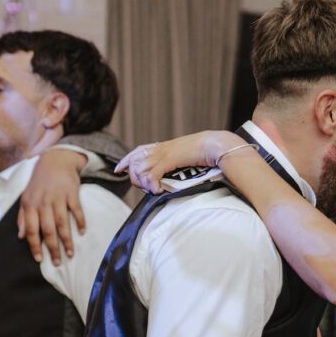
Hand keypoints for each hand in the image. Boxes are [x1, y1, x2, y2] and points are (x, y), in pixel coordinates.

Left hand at [17, 148, 87, 264]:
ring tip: (70, 254)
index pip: (31, 230)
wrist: (54, 161)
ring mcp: (58, 198)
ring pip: (62, 223)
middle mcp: (43, 203)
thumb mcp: (26, 199)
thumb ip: (22, 218)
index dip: (34, 246)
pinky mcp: (72, 193)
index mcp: (30, 205)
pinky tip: (82, 233)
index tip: (39, 259)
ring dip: (66, 240)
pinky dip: (80, 222)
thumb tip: (20, 237)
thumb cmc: (39, 184)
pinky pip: (76, 210)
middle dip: (52, 248)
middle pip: (47, 230)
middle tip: (57, 262)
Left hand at [115, 131, 243, 193]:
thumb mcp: (187, 158)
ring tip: (155, 190)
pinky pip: (151, 175)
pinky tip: (158, 191)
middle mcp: (159, 148)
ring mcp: (163, 153)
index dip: (126, 160)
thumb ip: (177, 165)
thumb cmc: (207, 153)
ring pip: (140, 170)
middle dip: (136, 178)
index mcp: (163, 146)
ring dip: (145, 184)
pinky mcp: (168, 159)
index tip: (119, 170)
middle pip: (135, 163)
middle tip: (148, 188)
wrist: (215, 145)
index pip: (137, 151)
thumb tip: (173, 178)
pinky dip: (152, 185)